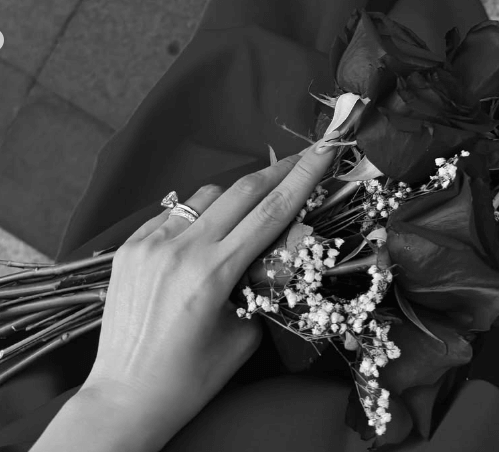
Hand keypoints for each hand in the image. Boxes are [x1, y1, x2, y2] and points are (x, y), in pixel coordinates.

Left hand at [81, 139, 336, 442]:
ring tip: (245, 214)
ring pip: (207, 196)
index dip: (303, 177)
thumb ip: (261, 288)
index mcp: (213, 274)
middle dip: (279, 169)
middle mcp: (181, 250)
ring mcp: (150, 244)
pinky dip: (196, 217)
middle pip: (243, 190)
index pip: (271, 211)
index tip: (323, 150)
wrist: (123, 399)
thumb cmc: (188, 379)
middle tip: (304, 157)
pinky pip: (174, 214)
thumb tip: (272, 255)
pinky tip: (202, 237)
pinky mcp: (129, 247)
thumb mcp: (242, 336)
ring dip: (234, 197)